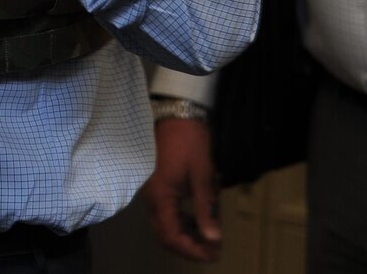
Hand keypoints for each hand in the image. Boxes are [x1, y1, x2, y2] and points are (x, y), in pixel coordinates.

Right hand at [146, 115, 222, 261]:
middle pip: (165, 236)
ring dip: (186, 235)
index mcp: (161, 198)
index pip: (172, 237)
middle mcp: (152, 199)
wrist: (176, 114)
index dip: (193, 250)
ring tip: (210, 234)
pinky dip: (182, 221)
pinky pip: (166, 212)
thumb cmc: (189, 144)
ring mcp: (152, 192)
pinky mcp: (157, 186)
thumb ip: (206, 210)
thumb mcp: (203, 177)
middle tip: (213, 249)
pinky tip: (199, 216)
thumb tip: (213, 239)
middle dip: (189, 247)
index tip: (215, 252)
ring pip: (165, 225)